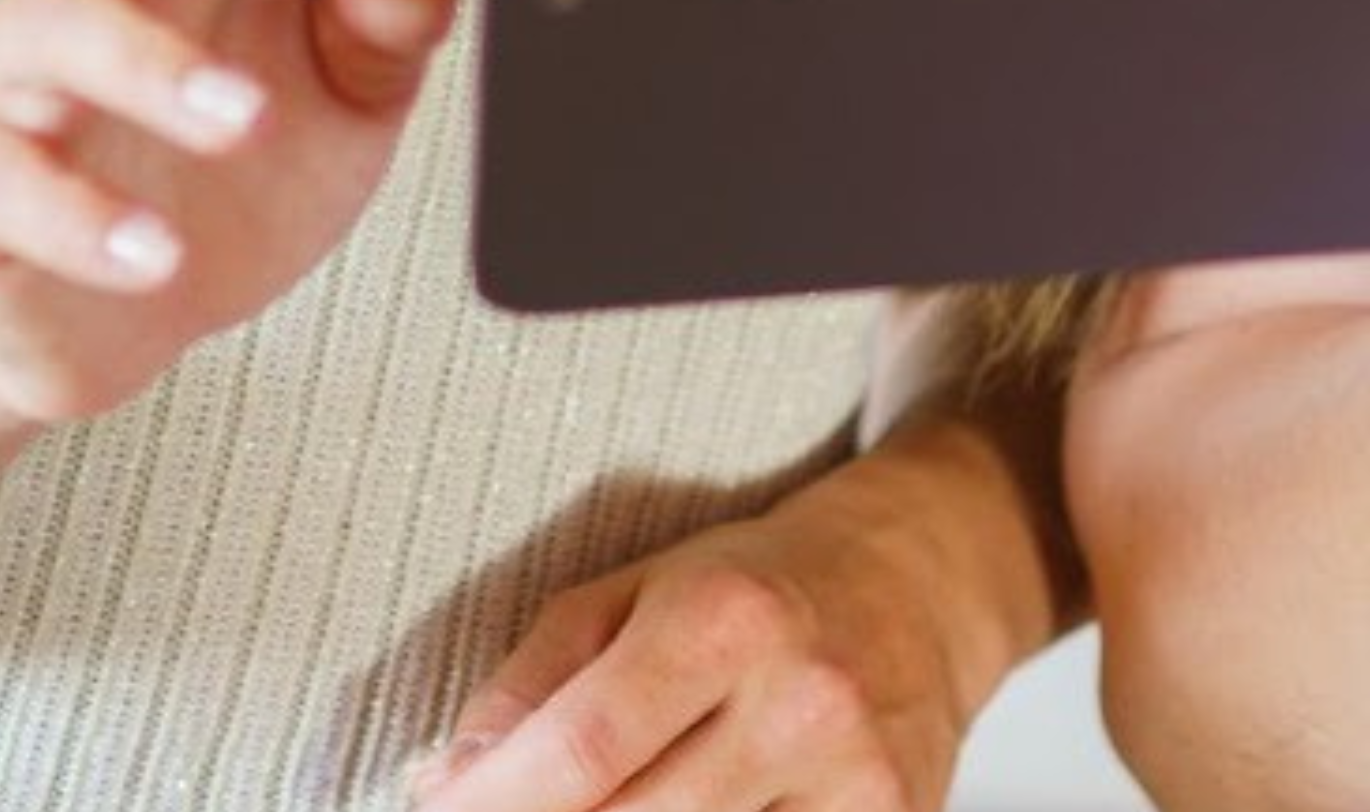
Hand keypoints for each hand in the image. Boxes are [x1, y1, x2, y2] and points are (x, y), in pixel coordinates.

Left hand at [413, 467, 1017, 811]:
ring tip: (611, 801)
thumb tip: (446, 783)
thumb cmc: (762, 584)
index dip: (495, 803)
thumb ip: (531, 682)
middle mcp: (799, 704)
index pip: (581, 750)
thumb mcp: (630, 590)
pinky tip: (691, 808)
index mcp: (723, 620)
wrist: (922, 581)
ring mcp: (855, 783)